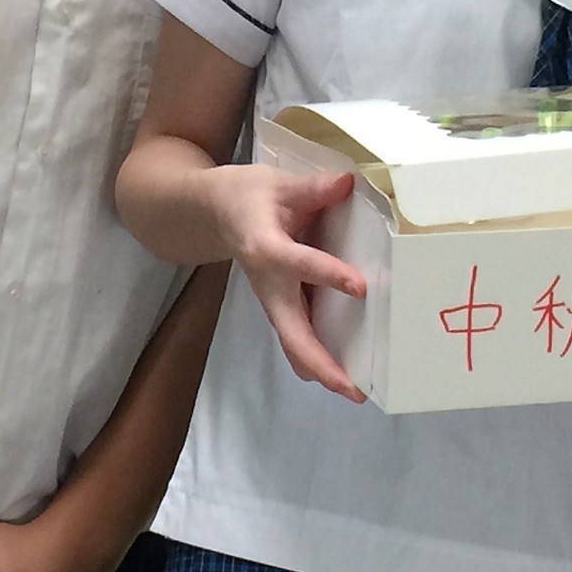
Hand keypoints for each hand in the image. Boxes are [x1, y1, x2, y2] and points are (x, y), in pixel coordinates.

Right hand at [200, 165, 362, 399]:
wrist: (212, 213)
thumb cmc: (245, 196)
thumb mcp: (277, 183)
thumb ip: (313, 189)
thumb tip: (346, 184)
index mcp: (266, 248)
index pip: (298, 264)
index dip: (327, 275)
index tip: (359, 288)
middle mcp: (268, 283)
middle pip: (291, 333)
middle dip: (321, 363)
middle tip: (353, 388)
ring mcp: (272, 299)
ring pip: (293, 344)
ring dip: (320, 369)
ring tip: (354, 388)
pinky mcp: (279, 305)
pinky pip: (297, 337)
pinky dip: (318, 357)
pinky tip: (346, 368)